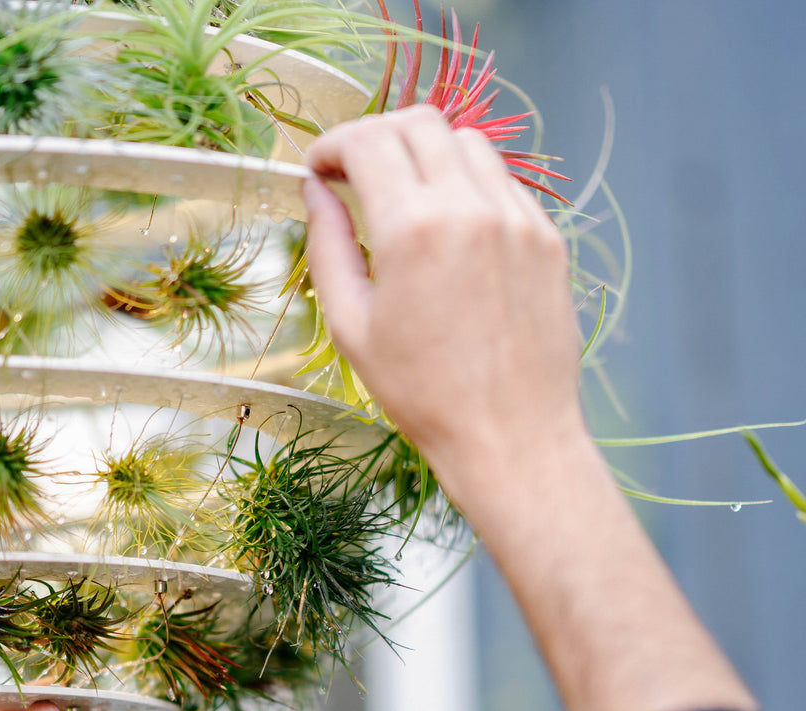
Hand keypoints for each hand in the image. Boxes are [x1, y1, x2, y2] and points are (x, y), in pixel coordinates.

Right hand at [303, 105, 585, 526]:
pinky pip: (502, 181)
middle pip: (418, 123)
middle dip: (376, 137)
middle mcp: (471, 208)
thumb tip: (315, 192)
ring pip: (466, 142)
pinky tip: (452, 229)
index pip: (368, 140)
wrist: (510, 435)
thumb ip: (328, 247)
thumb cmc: (423, 395)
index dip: (332, 145)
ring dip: (425, 154)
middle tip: (355, 174)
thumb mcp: (352, 327)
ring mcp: (517, 218)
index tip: (319, 169)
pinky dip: (468, 184)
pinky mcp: (546, 237)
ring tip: (405, 200)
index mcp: (413, 231)